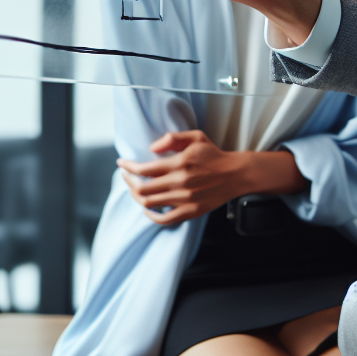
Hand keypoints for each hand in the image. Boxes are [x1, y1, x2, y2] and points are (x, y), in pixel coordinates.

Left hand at [116, 129, 308, 224]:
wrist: (235, 174)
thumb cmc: (213, 154)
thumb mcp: (196, 137)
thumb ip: (173, 138)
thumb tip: (151, 149)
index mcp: (180, 163)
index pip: (144, 169)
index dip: (128, 167)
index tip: (121, 163)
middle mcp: (180, 183)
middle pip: (142, 188)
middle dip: (128, 181)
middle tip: (125, 175)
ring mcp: (184, 200)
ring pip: (149, 203)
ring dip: (136, 196)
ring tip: (134, 188)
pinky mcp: (189, 212)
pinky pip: (163, 219)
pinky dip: (150, 215)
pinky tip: (147, 207)